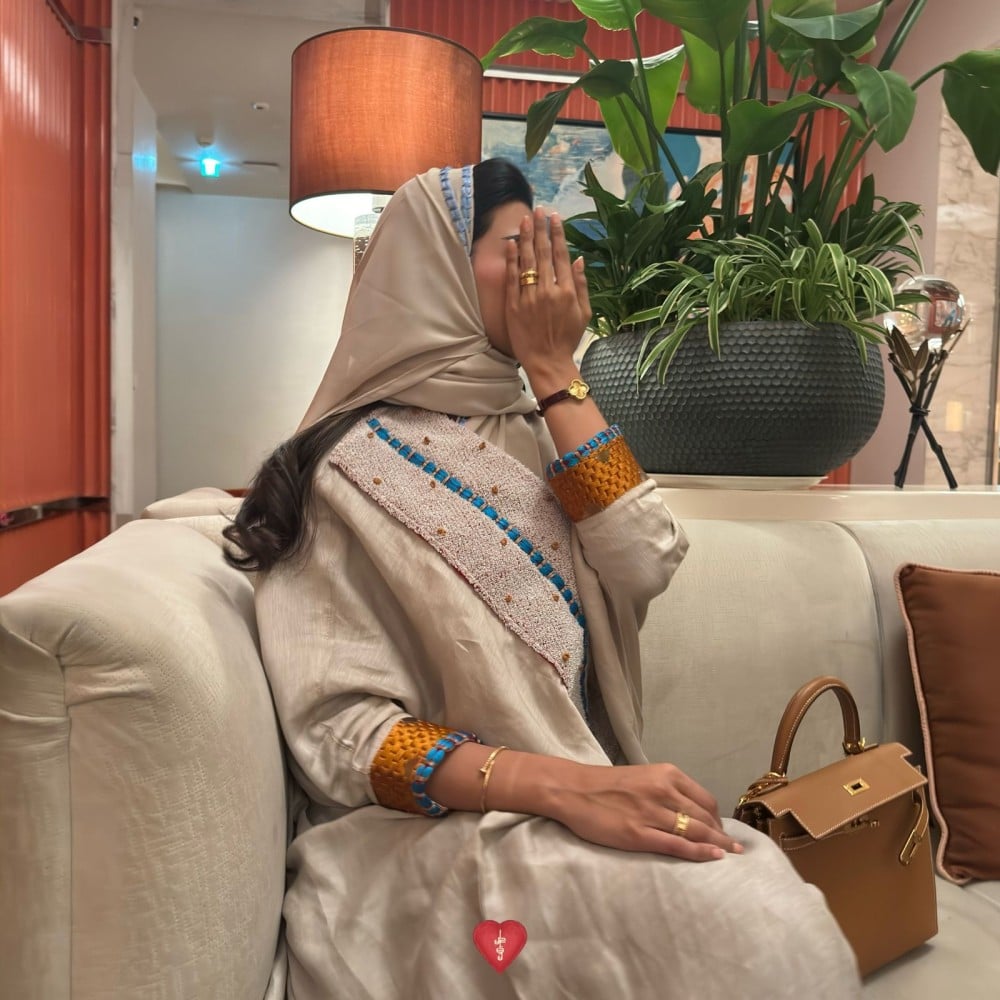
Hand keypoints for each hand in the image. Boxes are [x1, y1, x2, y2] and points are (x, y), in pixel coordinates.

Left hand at [504, 206, 591, 384]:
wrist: (547, 362)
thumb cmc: (567, 340)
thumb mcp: (584, 314)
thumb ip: (582, 285)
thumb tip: (580, 260)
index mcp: (567, 291)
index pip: (561, 255)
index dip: (557, 234)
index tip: (555, 218)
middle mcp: (548, 290)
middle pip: (542, 253)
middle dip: (540, 229)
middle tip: (539, 211)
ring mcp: (529, 297)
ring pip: (526, 261)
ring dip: (525, 237)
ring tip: (525, 219)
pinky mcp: (513, 306)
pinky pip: (511, 278)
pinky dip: (511, 259)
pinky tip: (511, 243)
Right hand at [550, 761, 743, 861]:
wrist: (572, 789)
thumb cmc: (605, 785)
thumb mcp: (642, 776)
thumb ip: (666, 789)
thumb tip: (690, 810)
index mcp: (665, 774)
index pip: (703, 798)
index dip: (716, 817)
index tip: (721, 829)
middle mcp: (663, 791)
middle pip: (704, 816)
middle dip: (722, 833)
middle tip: (735, 848)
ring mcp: (651, 813)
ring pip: (695, 831)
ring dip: (717, 844)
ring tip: (731, 855)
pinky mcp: (638, 834)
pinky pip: (677, 845)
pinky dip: (699, 852)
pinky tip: (714, 857)